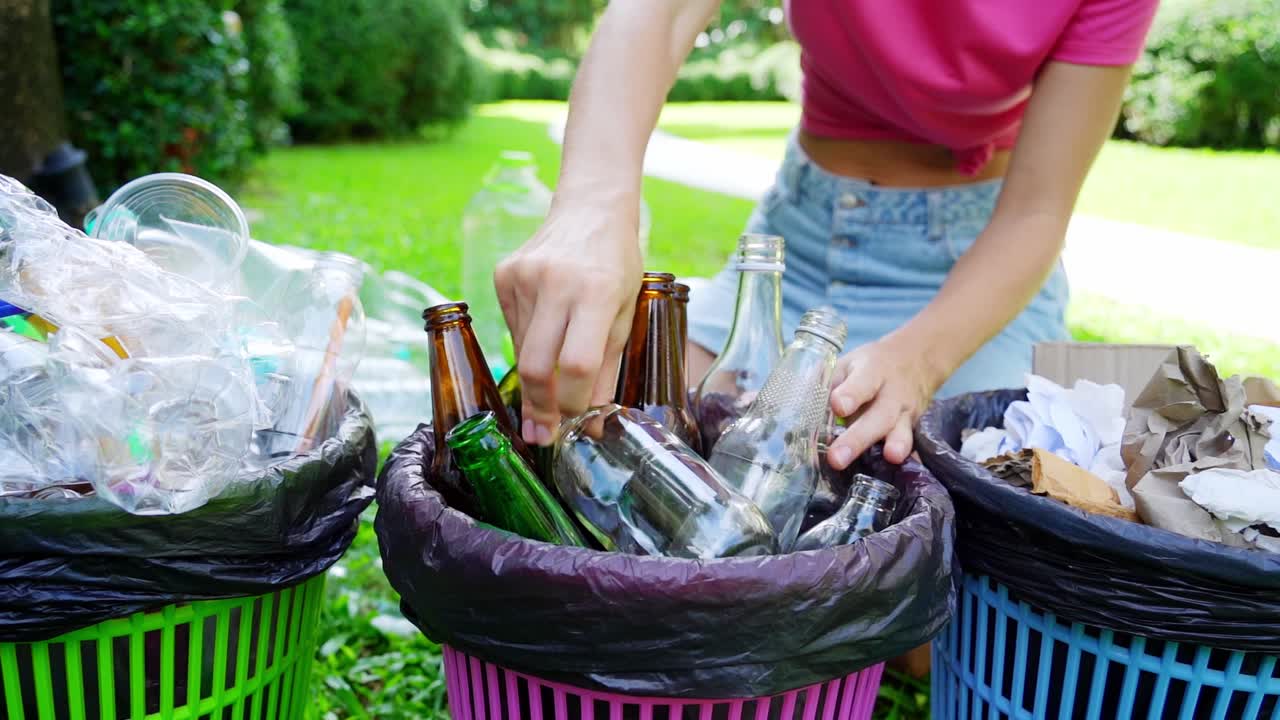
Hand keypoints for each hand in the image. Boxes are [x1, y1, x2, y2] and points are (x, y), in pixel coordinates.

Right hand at [494, 201, 642, 445]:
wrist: (590, 209)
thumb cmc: (616, 265)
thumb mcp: (623, 315)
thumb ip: (605, 370)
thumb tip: (590, 423)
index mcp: (595, 292)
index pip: (576, 364)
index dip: (571, 403)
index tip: (571, 427)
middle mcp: (556, 283)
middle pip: (535, 366)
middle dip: (539, 408)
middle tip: (543, 435)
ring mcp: (524, 277)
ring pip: (522, 350)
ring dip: (537, 374)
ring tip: (553, 375)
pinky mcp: (504, 274)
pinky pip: (513, 327)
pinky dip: (529, 342)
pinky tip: (546, 329)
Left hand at [826, 334, 943, 467]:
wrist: (916, 361)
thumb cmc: (870, 366)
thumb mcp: (848, 364)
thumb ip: (826, 384)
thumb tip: (797, 408)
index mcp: (872, 371)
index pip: (863, 382)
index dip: (851, 394)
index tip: (838, 406)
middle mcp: (892, 393)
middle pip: (878, 415)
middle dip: (858, 437)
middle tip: (837, 458)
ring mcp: (906, 413)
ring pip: (901, 430)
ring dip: (896, 445)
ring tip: (891, 457)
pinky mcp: (913, 429)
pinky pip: (912, 445)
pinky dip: (907, 457)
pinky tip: (901, 471)